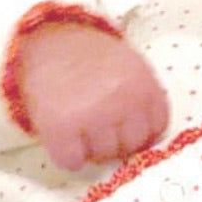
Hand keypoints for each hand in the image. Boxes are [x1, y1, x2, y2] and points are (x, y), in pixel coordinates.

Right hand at [14, 22, 168, 171]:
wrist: (45, 39)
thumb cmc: (89, 57)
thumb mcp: (129, 65)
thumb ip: (143, 97)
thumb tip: (148, 138)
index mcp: (144, 86)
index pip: (156, 130)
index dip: (138, 131)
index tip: (122, 124)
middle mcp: (123, 102)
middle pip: (131, 147)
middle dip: (115, 141)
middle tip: (96, 123)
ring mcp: (92, 116)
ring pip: (103, 157)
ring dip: (90, 148)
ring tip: (78, 124)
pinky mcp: (61, 128)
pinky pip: (72, 162)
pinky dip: (66, 156)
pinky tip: (63, 136)